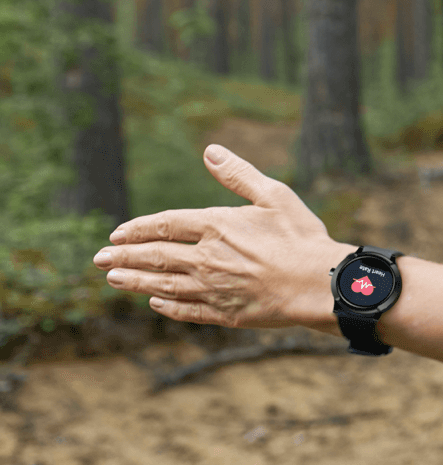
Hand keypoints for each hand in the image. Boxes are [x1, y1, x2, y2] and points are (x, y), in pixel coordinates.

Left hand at [92, 145, 352, 330]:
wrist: (321, 283)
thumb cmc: (302, 236)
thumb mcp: (274, 195)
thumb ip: (238, 175)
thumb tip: (210, 151)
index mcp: (217, 226)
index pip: (165, 224)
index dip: (138, 229)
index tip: (117, 234)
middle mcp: (207, 258)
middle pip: (155, 257)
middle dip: (123, 257)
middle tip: (99, 259)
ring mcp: (214, 288)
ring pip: (163, 285)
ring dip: (135, 282)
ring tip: (113, 280)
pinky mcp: (225, 313)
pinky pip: (187, 310)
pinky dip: (167, 307)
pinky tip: (154, 303)